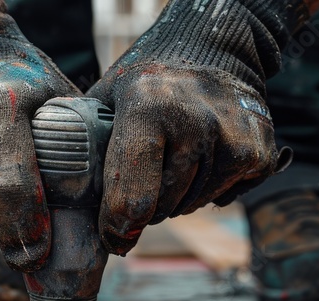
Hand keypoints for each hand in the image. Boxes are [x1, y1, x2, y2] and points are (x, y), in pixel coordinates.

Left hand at [87, 0, 305, 255]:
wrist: (213, 46)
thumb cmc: (147, 81)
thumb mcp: (106, 98)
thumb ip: (83, 144)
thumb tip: (58, 199)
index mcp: (147, 108)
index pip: (133, 199)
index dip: (117, 228)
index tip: (113, 236)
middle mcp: (195, 122)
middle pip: (163, 207)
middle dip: (147, 207)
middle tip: (143, 182)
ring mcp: (233, 138)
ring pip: (193, 205)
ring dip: (177, 198)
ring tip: (172, 163)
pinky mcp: (260, 151)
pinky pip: (225, 197)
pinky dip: (211, 189)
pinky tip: (203, 159)